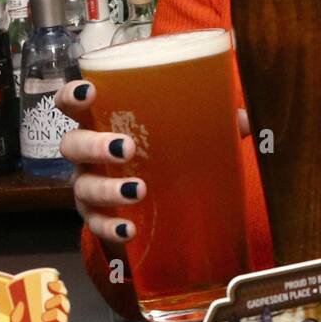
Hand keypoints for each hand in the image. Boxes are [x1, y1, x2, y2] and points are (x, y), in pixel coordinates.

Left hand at [9, 278, 69, 321]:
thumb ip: (16, 315)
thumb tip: (18, 305)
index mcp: (52, 308)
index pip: (60, 293)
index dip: (59, 287)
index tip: (51, 285)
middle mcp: (59, 317)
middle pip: (65, 304)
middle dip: (59, 300)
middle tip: (47, 303)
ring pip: (64, 317)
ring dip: (57, 314)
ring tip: (45, 317)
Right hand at [57, 82, 249, 243]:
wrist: (151, 204)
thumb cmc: (160, 154)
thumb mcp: (184, 136)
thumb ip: (215, 123)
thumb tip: (249, 118)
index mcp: (102, 122)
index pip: (73, 103)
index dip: (73, 95)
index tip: (90, 92)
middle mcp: (88, 154)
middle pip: (71, 144)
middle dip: (94, 144)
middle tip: (127, 148)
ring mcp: (88, 186)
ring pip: (82, 186)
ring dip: (108, 188)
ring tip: (138, 190)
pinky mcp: (97, 218)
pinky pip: (95, 225)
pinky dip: (110, 228)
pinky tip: (130, 229)